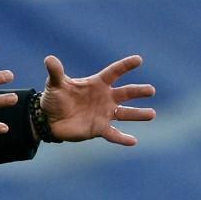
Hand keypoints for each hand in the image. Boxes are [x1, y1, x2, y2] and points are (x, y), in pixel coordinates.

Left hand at [40, 54, 155, 144]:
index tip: (138, 60)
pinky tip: (133, 141)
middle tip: (151, 90)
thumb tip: (49, 59)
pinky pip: (114, 134)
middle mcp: (105, 98)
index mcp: (97, 84)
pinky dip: (123, 138)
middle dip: (138, 91)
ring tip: (152, 114)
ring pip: (126, 114)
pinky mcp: (99, 129)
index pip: (114, 72)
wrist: (48, 119)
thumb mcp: (54, 84)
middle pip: (126, 93)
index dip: (125, 66)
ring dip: (139, 114)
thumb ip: (56, 72)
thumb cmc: (54, 98)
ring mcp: (104, 114)